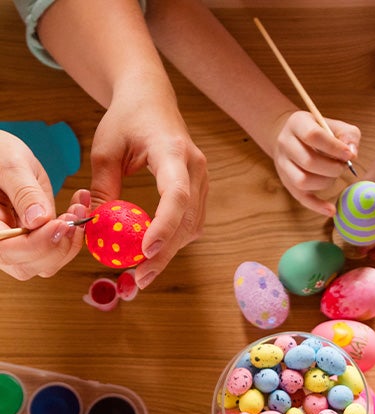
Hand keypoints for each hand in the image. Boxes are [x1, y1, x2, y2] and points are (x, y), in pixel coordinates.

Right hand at [0, 131, 90, 279]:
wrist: (1, 155)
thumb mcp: (10, 165)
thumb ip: (24, 192)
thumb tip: (38, 220)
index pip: (8, 250)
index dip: (38, 243)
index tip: (60, 223)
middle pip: (30, 265)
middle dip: (59, 244)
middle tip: (75, 214)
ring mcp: (17, 246)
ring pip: (47, 263)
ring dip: (70, 240)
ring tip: (79, 209)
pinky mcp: (34, 242)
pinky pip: (56, 250)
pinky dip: (72, 235)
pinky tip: (79, 209)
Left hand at [88, 78, 207, 288]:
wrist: (152, 99)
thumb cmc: (127, 118)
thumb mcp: (105, 149)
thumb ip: (104, 187)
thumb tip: (97, 226)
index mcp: (173, 151)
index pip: (176, 195)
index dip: (164, 226)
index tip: (146, 252)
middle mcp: (195, 168)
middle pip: (186, 220)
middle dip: (165, 253)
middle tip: (140, 278)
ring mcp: (202, 180)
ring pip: (192, 227)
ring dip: (170, 252)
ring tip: (144, 273)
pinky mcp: (199, 190)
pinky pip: (191, 222)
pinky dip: (174, 241)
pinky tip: (154, 254)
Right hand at [272, 111, 359, 215]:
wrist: (293, 137)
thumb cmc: (319, 131)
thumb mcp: (334, 125)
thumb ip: (348, 136)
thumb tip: (353, 154)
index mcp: (297, 124)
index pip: (313, 136)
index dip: (334, 147)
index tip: (349, 155)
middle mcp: (285, 144)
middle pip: (308, 161)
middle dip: (332, 168)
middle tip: (343, 167)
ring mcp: (283, 165)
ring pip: (302, 181)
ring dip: (325, 182)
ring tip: (334, 176)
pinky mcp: (287, 182)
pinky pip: (301, 198)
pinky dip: (317, 206)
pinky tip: (332, 210)